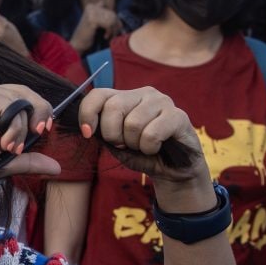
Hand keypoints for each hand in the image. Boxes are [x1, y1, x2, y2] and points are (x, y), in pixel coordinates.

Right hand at [0, 82, 59, 187]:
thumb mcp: (3, 161)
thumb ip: (28, 160)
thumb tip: (56, 168)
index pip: (23, 98)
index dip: (38, 112)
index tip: (41, 133)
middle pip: (25, 92)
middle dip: (38, 113)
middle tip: (39, 134)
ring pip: (18, 100)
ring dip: (21, 128)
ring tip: (10, 148)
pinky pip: (6, 103)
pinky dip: (12, 124)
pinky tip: (2, 142)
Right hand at [69, 1, 122, 54]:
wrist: (77, 45)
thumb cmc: (87, 36)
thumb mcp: (95, 23)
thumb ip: (104, 16)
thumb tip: (118, 17)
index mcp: (91, 6)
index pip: (109, 10)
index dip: (115, 19)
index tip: (116, 28)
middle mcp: (91, 7)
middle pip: (111, 14)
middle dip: (116, 25)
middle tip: (114, 34)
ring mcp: (91, 13)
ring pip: (111, 19)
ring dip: (113, 30)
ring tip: (110, 36)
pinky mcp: (93, 20)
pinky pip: (108, 24)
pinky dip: (109, 32)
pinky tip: (105, 37)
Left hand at [75, 87, 204, 183]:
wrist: (172, 170)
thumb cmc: (141, 154)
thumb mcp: (115, 144)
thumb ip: (102, 132)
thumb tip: (88, 128)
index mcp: (124, 97)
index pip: (98, 94)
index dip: (87, 113)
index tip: (87, 133)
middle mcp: (143, 93)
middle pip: (113, 107)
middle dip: (113, 134)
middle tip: (124, 144)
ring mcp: (162, 102)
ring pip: (132, 123)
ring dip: (134, 144)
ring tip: (143, 146)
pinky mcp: (178, 115)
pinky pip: (151, 134)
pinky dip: (149, 148)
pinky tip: (156, 148)